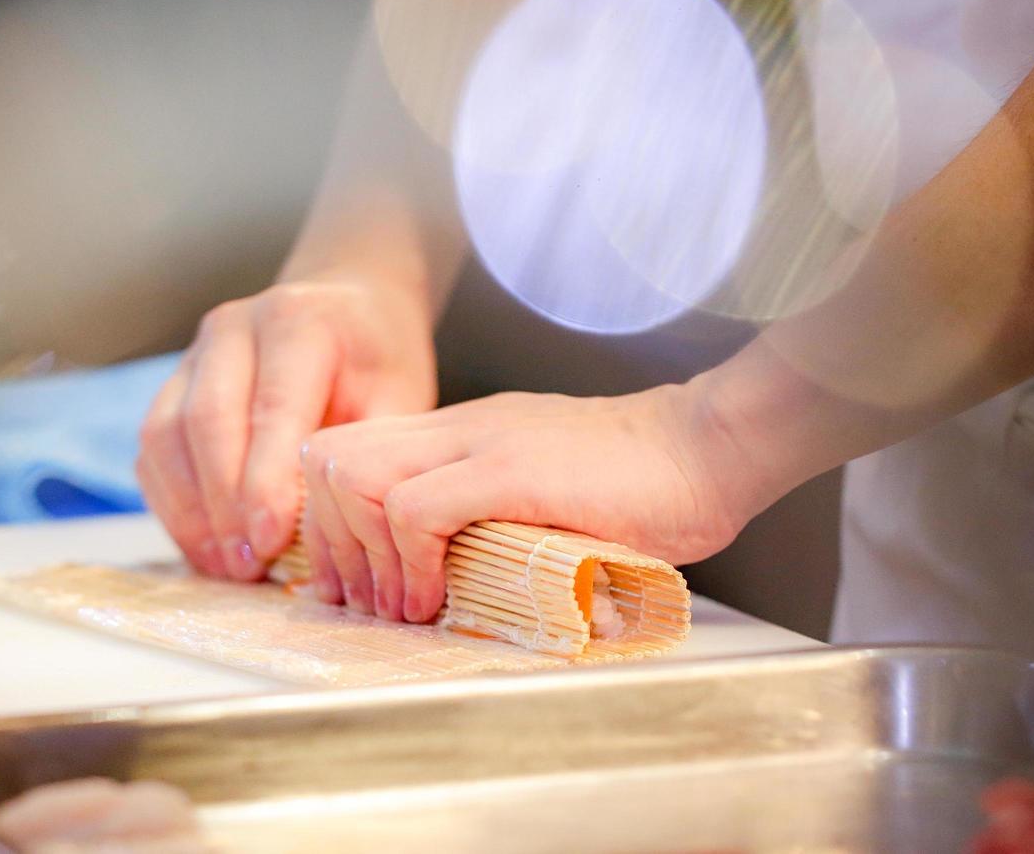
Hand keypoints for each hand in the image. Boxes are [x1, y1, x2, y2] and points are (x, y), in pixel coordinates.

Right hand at [136, 278, 437, 580]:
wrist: (346, 307)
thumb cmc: (377, 361)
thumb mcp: (399, 397)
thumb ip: (365, 455)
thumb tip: (340, 531)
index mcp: (298, 323)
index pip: (272, 407)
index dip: (265, 481)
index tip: (271, 541)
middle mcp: (234, 328)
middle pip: (207, 420)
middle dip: (223, 503)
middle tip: (247, 566)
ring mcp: (195, 353)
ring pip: (166, 434)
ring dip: (191, 510)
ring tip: (225, 565)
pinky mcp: (172, 382)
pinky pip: (153, 448)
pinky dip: (172, 503)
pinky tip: (204, 546)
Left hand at [297, 384, 764, 621]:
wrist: (708, 447)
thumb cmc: (641, 484)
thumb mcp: (539, 494)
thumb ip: (490, 520)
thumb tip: (447, 587)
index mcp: (457, 432)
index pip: (341, 450)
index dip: (325, 521)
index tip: (350, 583)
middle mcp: (455, 427)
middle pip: (327, 458)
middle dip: (327, 541)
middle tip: (363, 601)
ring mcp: (479, 442)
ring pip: (354, 475)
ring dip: (363, 554)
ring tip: (402, 605)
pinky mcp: (511, 470)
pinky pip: (414, 508)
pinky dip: (409, 563)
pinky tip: (434, 599)